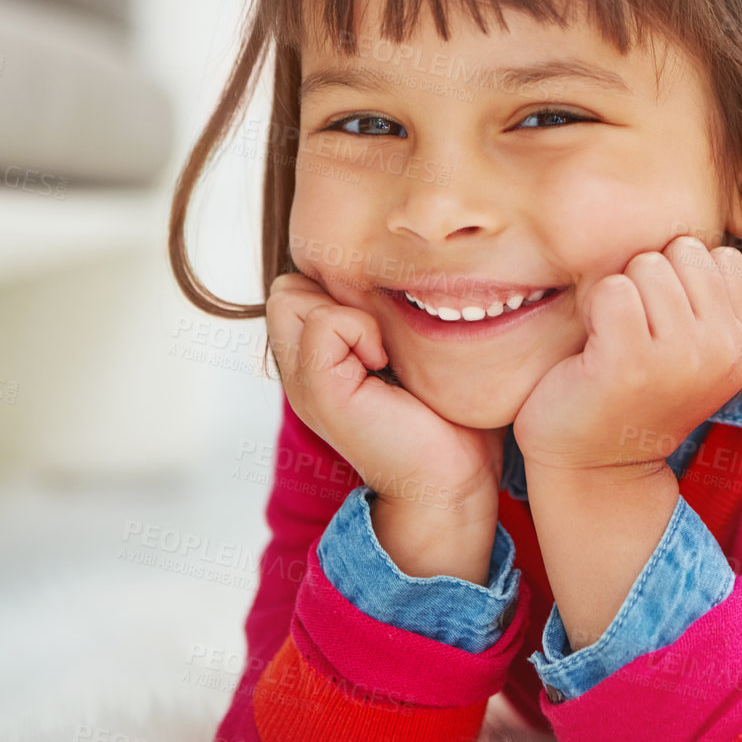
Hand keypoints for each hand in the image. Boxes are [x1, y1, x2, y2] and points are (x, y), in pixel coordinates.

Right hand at [265, 272, 502, 523]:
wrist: (451, 479)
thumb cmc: (447, 414)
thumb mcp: (413, 348)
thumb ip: (386, 311)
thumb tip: (401, 261)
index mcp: (317, 353)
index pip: (302, 278)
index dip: (343, 283)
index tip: (389, 323)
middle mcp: (299, 364)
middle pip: (289, 282)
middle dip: (338, 289)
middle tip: (384, 333)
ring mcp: (301, 378)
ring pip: (293, 292)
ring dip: (349, 307)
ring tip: (385, 349)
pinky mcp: (317, 390)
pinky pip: (323, 321)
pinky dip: (358, 329)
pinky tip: (384, 363)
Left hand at [511, 235, 741, 476]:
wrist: (595, 470)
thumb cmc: (635, 395)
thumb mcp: (692, 349)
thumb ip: (707, 299)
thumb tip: (692, 230)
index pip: (720, 256)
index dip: (680, 277)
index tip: (661, 325)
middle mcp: (723, 350)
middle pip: (683, 251)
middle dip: (649, 280)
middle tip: (634, 334)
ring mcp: (680, 356)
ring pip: (647, 264)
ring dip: (620, 294)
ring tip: (614, 341)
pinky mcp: (630, 361)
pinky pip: (612, 289)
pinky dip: (593, 309)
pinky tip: (594, 349)